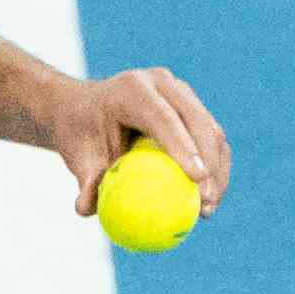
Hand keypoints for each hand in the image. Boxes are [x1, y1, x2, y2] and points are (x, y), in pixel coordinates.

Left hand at [45, 67, 228, 215]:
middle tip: (206, 204)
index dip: (184, 146)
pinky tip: (210, 200)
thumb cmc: (81, 134)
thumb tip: (85, 209)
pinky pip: (212, 138)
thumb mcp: (77, 156)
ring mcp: (180, 93)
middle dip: (209, 162)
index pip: (163, 117)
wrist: (85, 109)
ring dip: (217, 170)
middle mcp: (161, 83)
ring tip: (209, 210)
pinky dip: (215, 168)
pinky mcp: (192, 107)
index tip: (197, 180)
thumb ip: (85, 179)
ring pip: (211, 129)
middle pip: (196, 121)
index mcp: (132, 88)